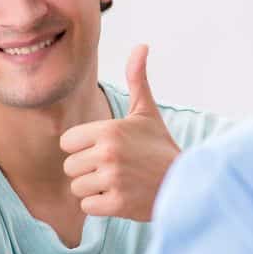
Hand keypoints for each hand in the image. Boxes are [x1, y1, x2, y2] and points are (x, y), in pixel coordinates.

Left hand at [60, 44, 179, 220]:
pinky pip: (87, 207)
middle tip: (114, 170)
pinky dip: (100, 206)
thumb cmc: (160, 147)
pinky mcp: (116, 204)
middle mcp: (107, 153)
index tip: (104, 151)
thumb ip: (137, 79)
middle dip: (87, 171)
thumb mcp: (147, 113)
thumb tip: (141, 46)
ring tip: (118, 184)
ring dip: (94, 190)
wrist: (185, 183)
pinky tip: (120, 198)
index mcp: (108, 129)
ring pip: (77, 188)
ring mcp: (112, 179)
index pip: (67, 143)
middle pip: (70, 167)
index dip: (83, 148)